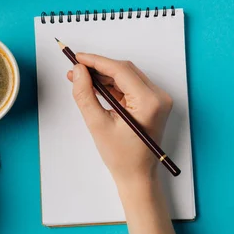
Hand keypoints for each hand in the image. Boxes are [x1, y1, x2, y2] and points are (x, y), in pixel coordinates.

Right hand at [67, 53, 172, 185]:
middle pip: (124, 70)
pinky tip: (94, 86)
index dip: (96, 61)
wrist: (138, 176)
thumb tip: (77, 71)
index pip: (120, 70)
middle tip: (75, 68)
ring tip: (80, 78)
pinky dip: (112, 85)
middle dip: (98, 67)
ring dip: (104, 76)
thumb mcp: (97, 124)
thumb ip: (85, 95)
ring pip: (126, 77)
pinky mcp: (152, 103)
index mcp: (149, 102)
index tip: (77, 57)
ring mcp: (157, 99)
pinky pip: (129, 86)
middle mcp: (158, 97)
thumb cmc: (121, 157)